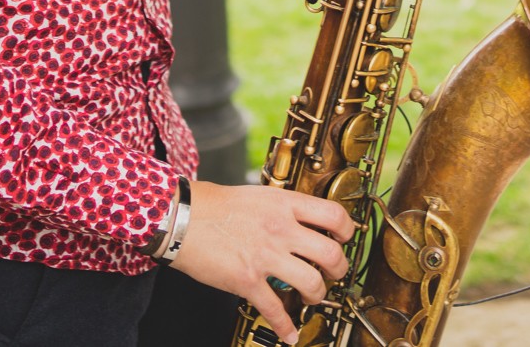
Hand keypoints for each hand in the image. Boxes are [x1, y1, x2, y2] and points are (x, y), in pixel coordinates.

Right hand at [172, 182, 352, 343]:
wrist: (182, 218)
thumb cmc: (214, 205)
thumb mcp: (258, 195)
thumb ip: (282, 209)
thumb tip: (301, 221)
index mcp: (285, 205)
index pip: (333, 215)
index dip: (348, 230)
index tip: (346, 238)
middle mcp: (281, 229)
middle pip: (331, 253)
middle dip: (339, 269)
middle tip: (335, 273)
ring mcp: (266, 256)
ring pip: (312, 282)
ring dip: (318, 294)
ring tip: (313, 295)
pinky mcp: (248, 280)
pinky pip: (275, 309)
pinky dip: (285, 326)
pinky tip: (289, 333)